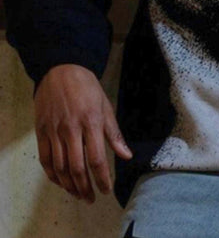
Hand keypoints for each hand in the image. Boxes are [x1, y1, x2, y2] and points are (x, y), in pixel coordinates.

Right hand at [33, 63, 132, 203]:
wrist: (61, 71)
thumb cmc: (88, 88)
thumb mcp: (106, 107)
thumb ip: (114, 134)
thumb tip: (126, 156)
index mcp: (91, 123)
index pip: (97, 159)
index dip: (102, 178)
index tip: (107, 190)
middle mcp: (71, 130)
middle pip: (77, 167)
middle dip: (85, 187)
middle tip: (92, 198)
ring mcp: (54, 131)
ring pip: (60, 167)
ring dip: (69, 185)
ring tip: (78, 194)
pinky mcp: (41, 132)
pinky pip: (45, 159)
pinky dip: (52, 174)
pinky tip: (60, 182)